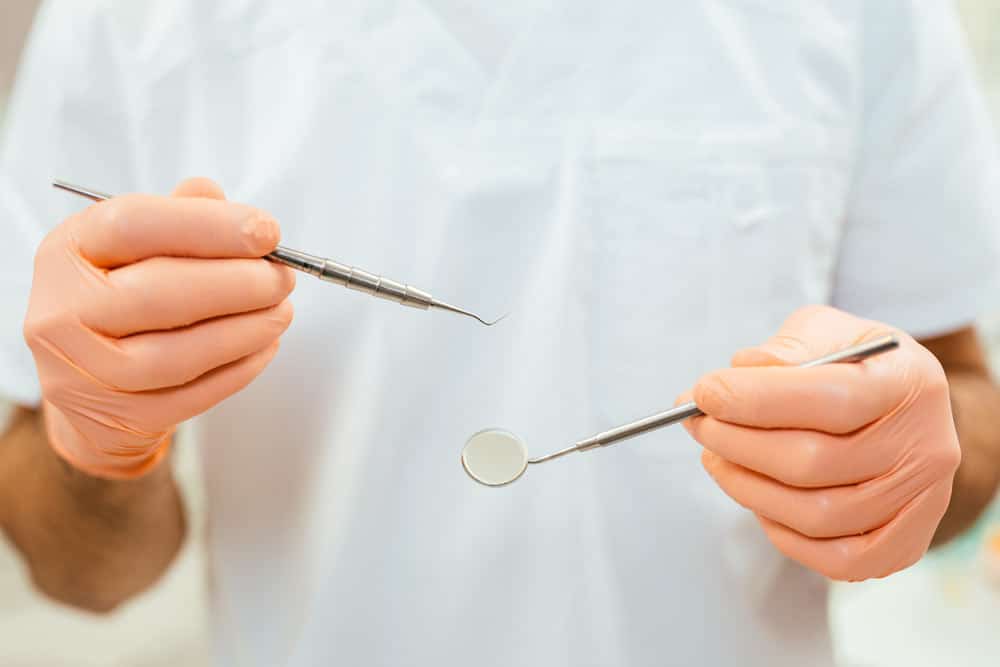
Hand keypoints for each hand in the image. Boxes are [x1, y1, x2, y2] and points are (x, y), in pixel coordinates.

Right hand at [24, 178, 294, 478]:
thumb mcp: (135, 250)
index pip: (134, 225)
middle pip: (161, 292)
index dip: (209, 225)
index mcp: (67, 252)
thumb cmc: (123, 304)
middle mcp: (63, 311)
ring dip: (247, 329)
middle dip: (239, 282)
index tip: (267, 231)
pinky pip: (193, 394)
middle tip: (282, 277)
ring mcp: (85, 372)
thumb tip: (213, 194)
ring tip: (281, 311)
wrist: (91, 390)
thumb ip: (176, 217)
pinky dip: (240, 368)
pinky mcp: (119, 417)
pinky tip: (264, 345)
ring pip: (180, 352)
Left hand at [681, 306, 959, 580]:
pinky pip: (834, 559)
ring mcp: (921, 502)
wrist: (906, 406)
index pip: (827, 399)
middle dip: (736, 443)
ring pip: (815, 515)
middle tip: (698, 424)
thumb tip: (734, 373)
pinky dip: (783, 533)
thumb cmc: (856, 364)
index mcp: (908, 383)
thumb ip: (785, 350)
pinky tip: (756, 496)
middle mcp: (925, 447)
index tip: (702, 394)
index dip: (754, 400)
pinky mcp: (904, 543)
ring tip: (715, 456)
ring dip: (746, 487)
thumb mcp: (827, 332)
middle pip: (812, 463)